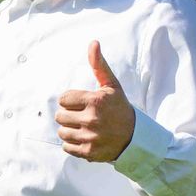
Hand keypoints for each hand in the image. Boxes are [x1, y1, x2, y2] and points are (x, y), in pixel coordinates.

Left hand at [55, 41, 134, 161]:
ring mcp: (90, 137)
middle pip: (59, 116)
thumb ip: (99, 65)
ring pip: (61, 132)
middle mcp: (92, 119)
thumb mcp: (111, 86)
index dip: (71, 101)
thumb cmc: (119, 108)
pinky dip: (73, 144)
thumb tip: (93, 43)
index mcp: (95, 101)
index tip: (83, 103)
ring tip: (84, 128)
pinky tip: (85, 138)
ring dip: (69, 130)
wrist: (135, 137)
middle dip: (69, 115)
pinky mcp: (88, 152)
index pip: (63, 99)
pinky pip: (66, 147)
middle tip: (83, 116)